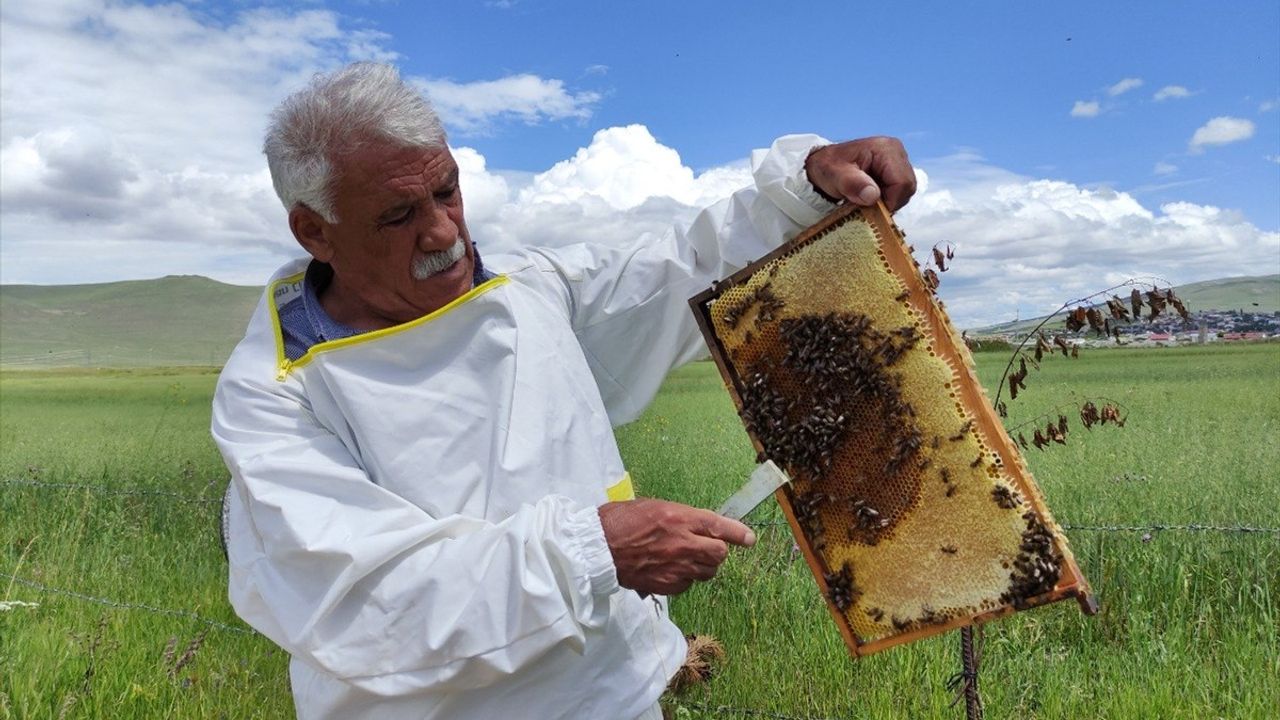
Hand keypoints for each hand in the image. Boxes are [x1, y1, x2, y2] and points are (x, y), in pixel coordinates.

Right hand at [598, 498, 755, 595]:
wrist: (597, 548)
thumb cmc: (620, 521)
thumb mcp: (653, 507)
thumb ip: (679, 518)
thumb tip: (698, 527)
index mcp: (679, 518)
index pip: (719, 526)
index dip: (738, 533)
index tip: (750, 538)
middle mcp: (682, 543)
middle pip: (719, 554)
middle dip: (717, 551)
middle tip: (707, 547)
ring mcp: (675, 567)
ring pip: (707, 572)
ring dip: (702, 566)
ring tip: (685, 559)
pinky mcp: (666, 585)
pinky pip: (688, 585)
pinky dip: (684, 579)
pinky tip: (670, 571)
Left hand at [804, 136, 916, 211]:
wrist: (824, 166)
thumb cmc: (828, 168)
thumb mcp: (834, 175)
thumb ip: (852, 184)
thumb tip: (873, 195)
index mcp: (886, 149)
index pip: (902, 182)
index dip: (889, 201)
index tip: (869, 208)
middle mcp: (897, 153)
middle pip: (907, 188)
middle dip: (889, 202)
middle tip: (866, 205)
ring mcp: (898, 162)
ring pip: (905, 192)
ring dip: (887, 202)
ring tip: (865, 199)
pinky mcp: (895, 172)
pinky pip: (899, 193)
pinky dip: (886, 200)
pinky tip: (869, 197)